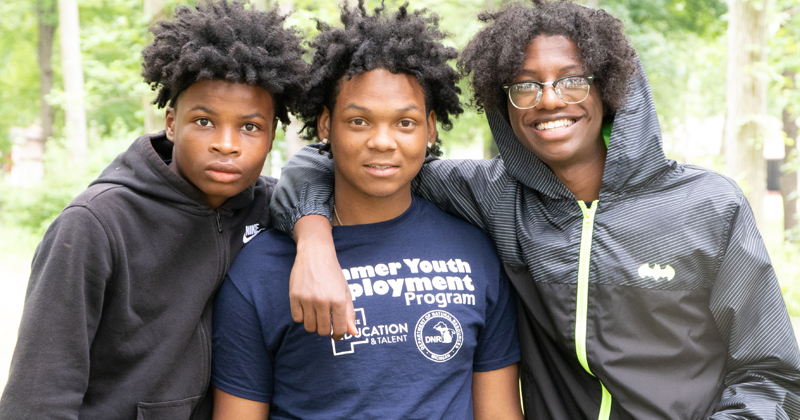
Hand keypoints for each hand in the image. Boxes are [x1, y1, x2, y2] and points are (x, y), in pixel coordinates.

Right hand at [290, 215, 357, 339]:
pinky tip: (306, 308)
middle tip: (325, 321)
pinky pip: (297, 318)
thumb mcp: (345, 291)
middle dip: (325, 329)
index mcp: (339, 300)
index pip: (339, 329)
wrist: (315, 254)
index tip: (336, 333)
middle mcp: (323, 301)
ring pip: (309, 327)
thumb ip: (349, 313)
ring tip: (316, 313)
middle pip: (323, 331)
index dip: (339, 334)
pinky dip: (302, 317)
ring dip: (313, 324)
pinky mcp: (294, 296)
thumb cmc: (333, 273)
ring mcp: (307, 299)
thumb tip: (353, 333)